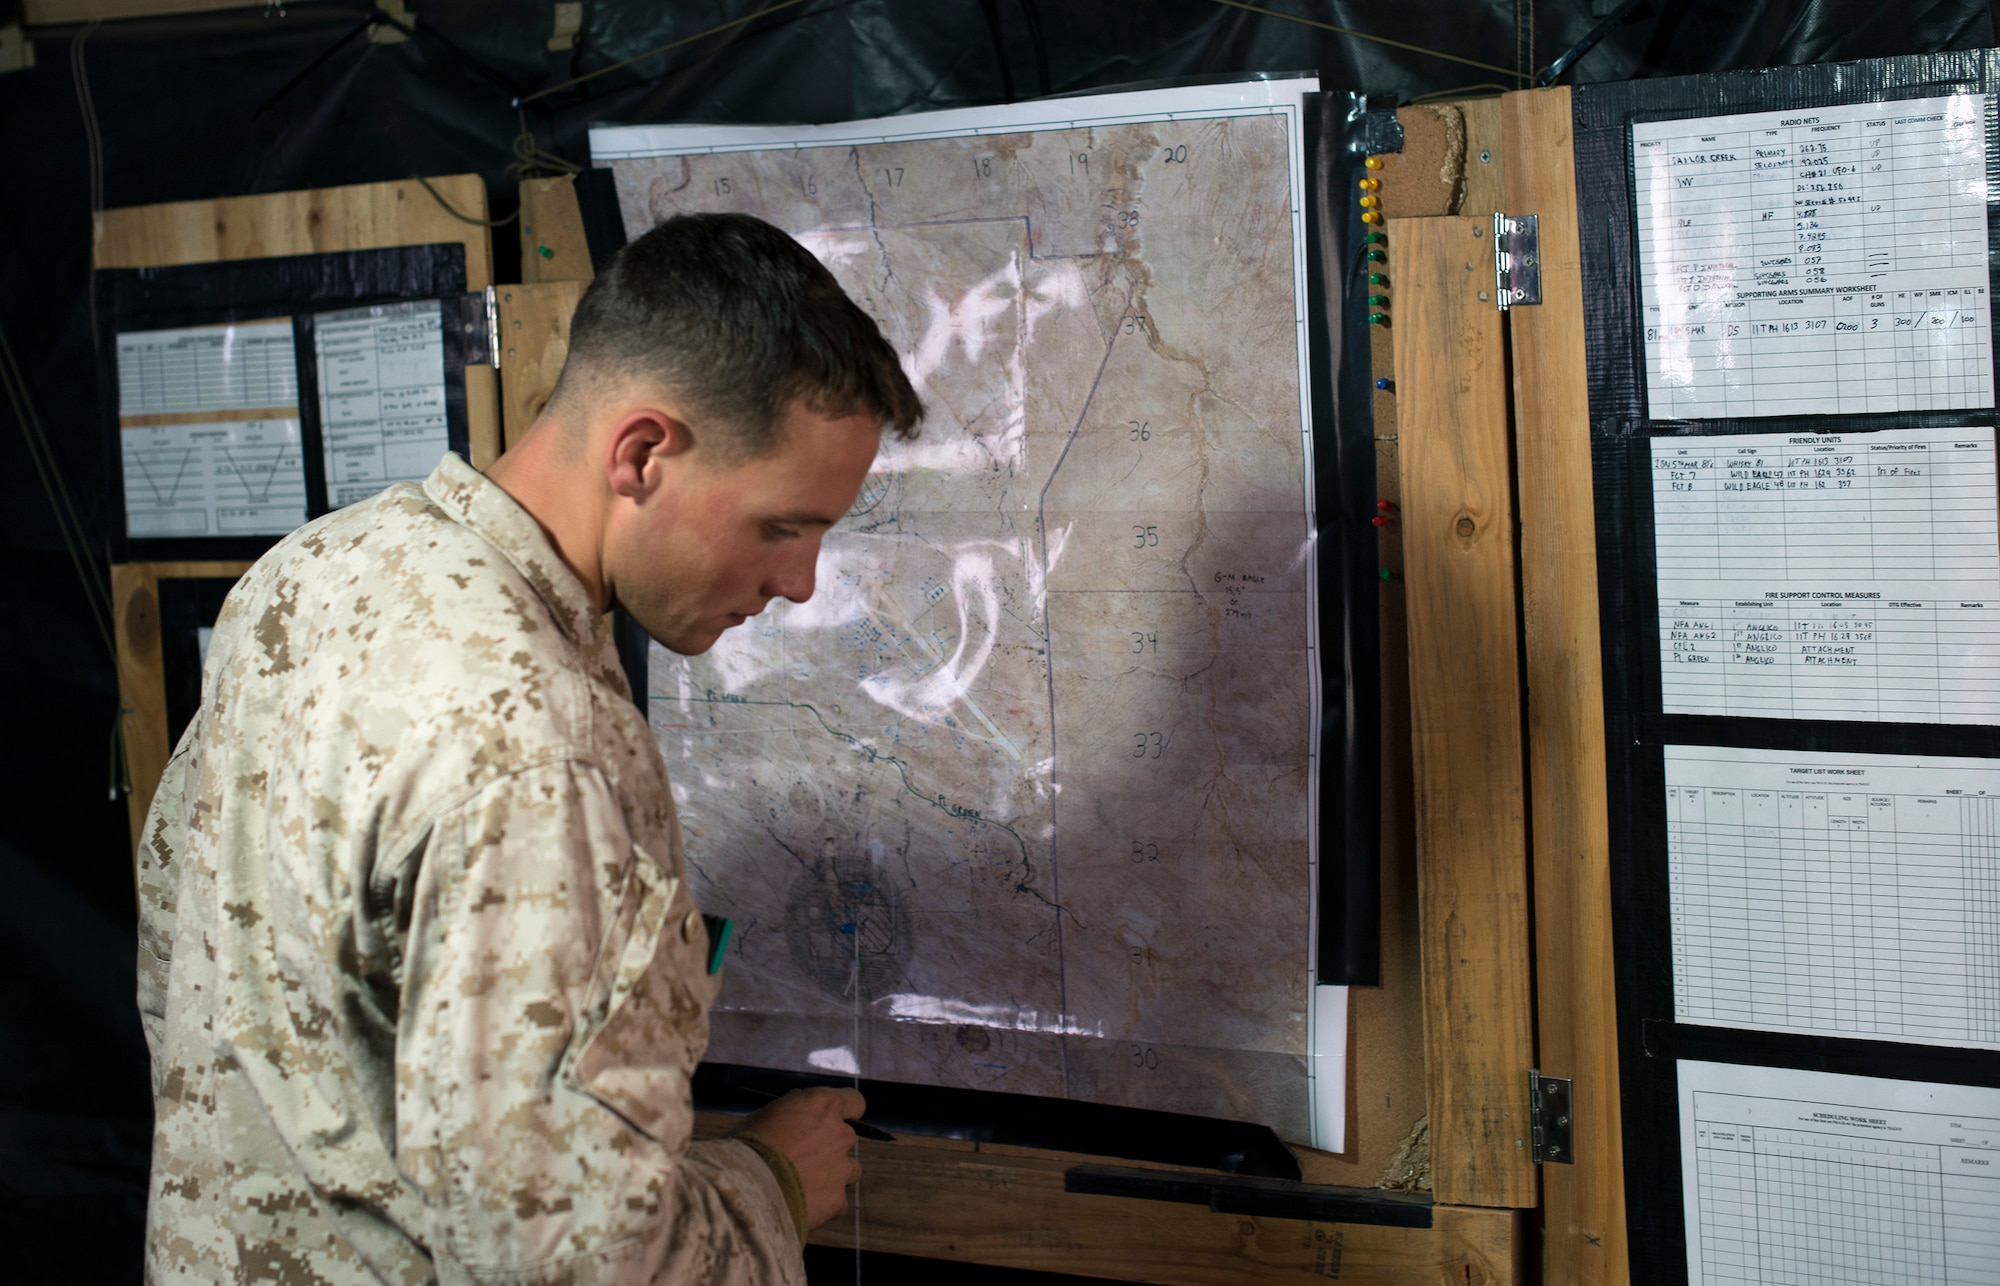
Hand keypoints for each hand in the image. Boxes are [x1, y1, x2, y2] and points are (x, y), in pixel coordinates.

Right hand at [732, 1087, 864, 1228]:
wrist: (745, 1191)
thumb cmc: (747, 1147)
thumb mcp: (764, 1116)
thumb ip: (790, 1111)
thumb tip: (798, 1106)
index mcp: (823, 1106)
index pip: (854, 1101)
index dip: (846, 1111)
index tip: (832, 1119)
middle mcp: (839, 1134)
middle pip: (848, 1138)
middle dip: (831, 1146)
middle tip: (804, 1157)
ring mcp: (842, 1168)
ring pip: (850, 1170)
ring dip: (833, 1175)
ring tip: (805, 1185)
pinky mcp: (837, 1200)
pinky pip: (839, 1202)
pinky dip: (826, 1203)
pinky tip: (804, 1205)